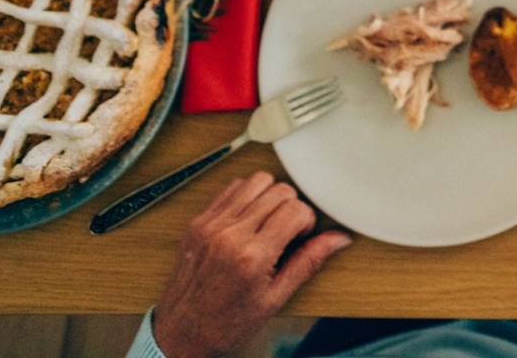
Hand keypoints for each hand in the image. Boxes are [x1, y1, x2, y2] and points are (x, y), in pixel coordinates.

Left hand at [151, 173, 350, 357]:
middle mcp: (229, 235)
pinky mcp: (197, 222)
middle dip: (291, 207)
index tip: (301, 237)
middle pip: (279, 190)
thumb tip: (337, 239)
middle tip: (286, 232)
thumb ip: (308, 261)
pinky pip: (230, 188)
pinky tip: (248, 219)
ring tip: (268, 222)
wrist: (180, 334)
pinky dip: (246, 196)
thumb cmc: (225, 324)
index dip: (306, 221)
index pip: (295, 209)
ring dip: (269, 196)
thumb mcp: (275, 299)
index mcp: (251, 257)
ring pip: (256, 181)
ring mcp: (210, 225)